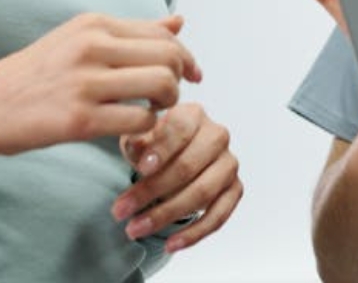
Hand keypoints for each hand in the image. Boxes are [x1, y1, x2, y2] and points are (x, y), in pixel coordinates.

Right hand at [0, 13, 201, 175]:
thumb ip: (131, 33)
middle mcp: (92, 46)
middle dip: (181, 79)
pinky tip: (132, 132)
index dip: (186, 56)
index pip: (162, 32)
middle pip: (169, 56)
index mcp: (94, 24)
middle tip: (169, 97)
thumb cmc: (34, 75)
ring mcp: (86, 82)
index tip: (192, 75)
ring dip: (168, 104)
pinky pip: (140, 120)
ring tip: (152, 112)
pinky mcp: (80, 119)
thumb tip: (179, 22)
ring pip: (161, 85)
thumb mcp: (79, 40)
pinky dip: (147, 130)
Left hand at [112, 103, 241, 252]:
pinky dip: (194, 233)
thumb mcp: (140, 136)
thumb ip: (138, 140)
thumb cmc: (156, 144)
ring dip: (167, 215)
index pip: (180, 129)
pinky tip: (171, 243)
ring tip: (136, 228)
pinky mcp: (235, 189)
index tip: (141, 169)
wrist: (175, 153)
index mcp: (193, 114)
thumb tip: (138, 147)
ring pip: (202, 193)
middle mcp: (217, 136)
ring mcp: (228, 163)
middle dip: (152, 191)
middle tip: (122, 209)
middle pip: (188, 166)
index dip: (161, 150)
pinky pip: (218, 216)